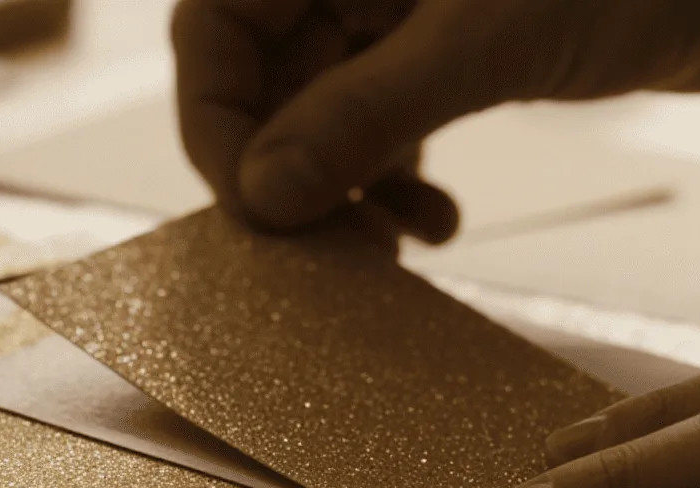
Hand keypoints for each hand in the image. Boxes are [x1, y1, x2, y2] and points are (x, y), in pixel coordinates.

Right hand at [172, 0, 699, 231]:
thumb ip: (363, 114)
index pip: (213, 26)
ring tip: (388, 248)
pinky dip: (392, 178)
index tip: (258, 211)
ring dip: (341, 187)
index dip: (216, 123)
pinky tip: (434, 221)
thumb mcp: (486, 42)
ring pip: (318, 107)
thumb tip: (261, 197)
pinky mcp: (450, 46)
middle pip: (262, 75)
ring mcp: (401, 6)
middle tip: (329, 251)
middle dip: (287, 169)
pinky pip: (380, 120)